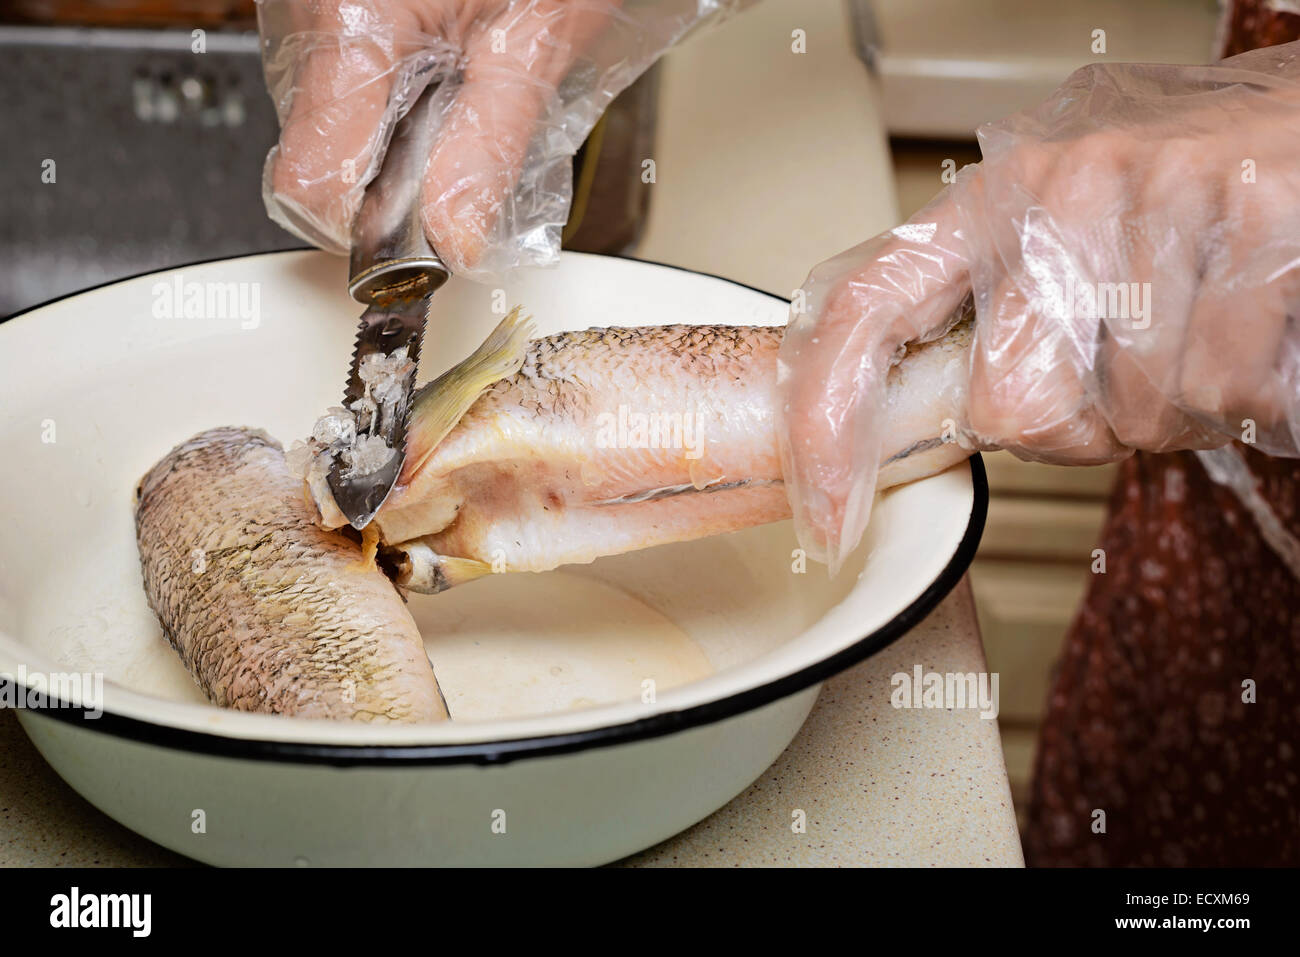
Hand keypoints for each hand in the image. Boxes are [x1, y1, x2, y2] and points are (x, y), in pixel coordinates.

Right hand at [258, 0, 738, 277]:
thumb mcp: (536, 39)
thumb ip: (489, 148)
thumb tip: (454, 241)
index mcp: (350, 24)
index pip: (313, 184)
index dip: (369, 229)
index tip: (423, 239)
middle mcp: (306, 14)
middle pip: (319, 158)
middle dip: (389, 182)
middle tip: (465, 152)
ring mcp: (303, 7)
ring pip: (329, 124)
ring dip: (392, 141)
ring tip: (460, 93)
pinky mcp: (320, 5)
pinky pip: (339, 82)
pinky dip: (389, 99)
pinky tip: (437, 73)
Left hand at [778, 40, 1299, 571]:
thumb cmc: (1193, 199)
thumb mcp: (1065, 243)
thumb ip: (993, 320)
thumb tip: (914, 428)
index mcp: (991, 199)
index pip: (862, 308)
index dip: (827, 421)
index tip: (826, 513)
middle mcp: (1056, 186)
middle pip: (1013, 410)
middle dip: (1078, 427)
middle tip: (1128, 368)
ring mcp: (1154, 192)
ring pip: (1134, 415)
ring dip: (1176, 410)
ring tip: (1203, 328)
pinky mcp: (1254, 213)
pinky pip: (1228, 393)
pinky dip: (1254, 397)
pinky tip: (1257, 326)